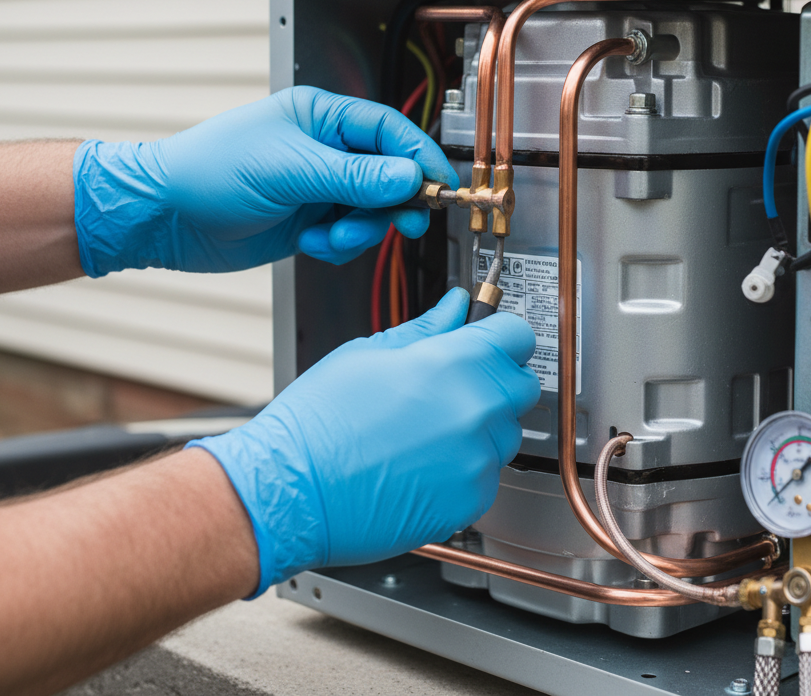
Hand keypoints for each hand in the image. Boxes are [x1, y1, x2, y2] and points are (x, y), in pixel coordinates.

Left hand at [73, 86, 455, 274]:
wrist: (162, 217)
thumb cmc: (208, 172)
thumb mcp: (290, 170)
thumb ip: (355, 176)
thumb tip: (409, 177)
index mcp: (322, 118)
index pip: (390, 132)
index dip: (419, 158)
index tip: (440, 187)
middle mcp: (325, 150)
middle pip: (389, 174)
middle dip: (394, 202)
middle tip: (403, 224)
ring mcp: (318, 187)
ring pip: (371, 210)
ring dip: (360, 231)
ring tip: (330, 239)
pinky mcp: (308, 221)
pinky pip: (347, 236)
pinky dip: (337, 247)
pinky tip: (310, 245)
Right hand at [188, 288, 538, 593]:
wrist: (290, 490)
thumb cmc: (318, 422)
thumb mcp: (369, 353)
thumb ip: (426, 329)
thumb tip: (453, 308)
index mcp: (454, 362)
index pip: (517, 335)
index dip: (500, 334)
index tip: (489, 339)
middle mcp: (476, 410)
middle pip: (520, 386)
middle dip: (494, 381)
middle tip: (450, 386)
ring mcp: (476, 460)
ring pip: (504, 434)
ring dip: (479, 428)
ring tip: (423, 431)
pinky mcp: (469, 502)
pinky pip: (485, 475)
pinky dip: (463, 469)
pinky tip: (420, 464)